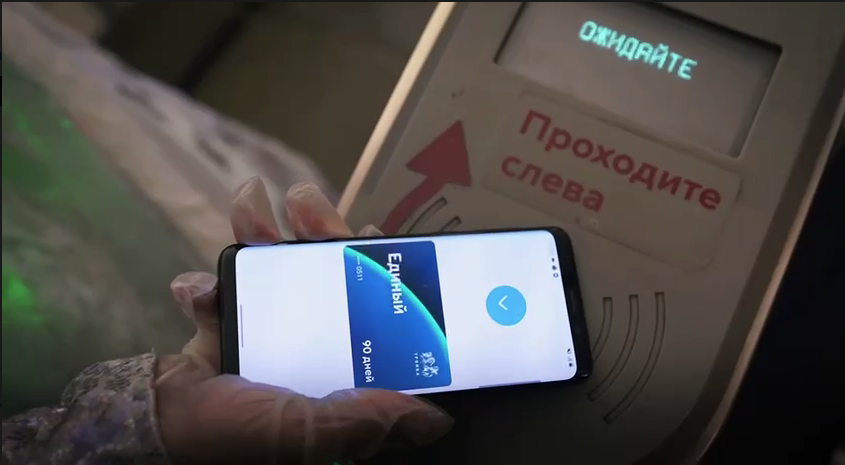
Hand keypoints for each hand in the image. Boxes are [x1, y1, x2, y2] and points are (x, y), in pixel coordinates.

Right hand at [157, 178, 451, 463]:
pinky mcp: (222, 326)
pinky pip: (219, 290)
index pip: (375, 315)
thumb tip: (434, 419)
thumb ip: (361, 418)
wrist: (152, 428)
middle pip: (327, 276)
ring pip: (275, 270)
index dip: (381, 273)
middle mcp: (307, 349)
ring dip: (260, 232)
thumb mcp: (306, 431)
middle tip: (302, 199)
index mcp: (337, 374)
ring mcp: (264, 334)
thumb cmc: (232, 437)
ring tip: (247, 201)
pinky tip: (196, 291)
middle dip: (316, 231)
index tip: (374, 233)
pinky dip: (203, 284)